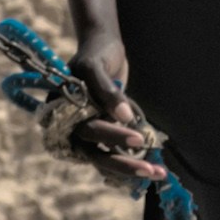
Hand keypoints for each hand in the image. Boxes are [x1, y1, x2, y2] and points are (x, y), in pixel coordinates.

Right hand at [60, 38, 165, 191]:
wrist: (101, 46)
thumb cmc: (95, 54)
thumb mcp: (96, 67)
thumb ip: (106, 91)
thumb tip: (124, 116)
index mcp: (62, 112)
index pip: (88, 130)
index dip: (112, 137)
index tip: (138, 138)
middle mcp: (72, 126)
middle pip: (96, 150)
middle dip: (124, 162)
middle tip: (151, 169)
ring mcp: (88, 132)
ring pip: (105, 157)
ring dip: (130, 167)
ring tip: (157, 173)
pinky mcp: (102, 134)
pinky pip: (113, 153)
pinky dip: (131, 160)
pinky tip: (152, 168)